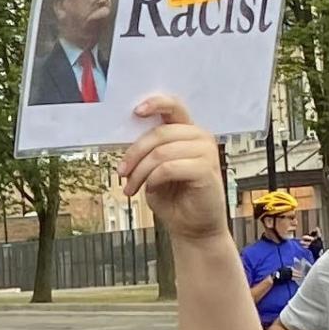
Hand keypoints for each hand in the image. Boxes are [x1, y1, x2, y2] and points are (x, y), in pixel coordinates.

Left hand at [117, 96, 223, 237]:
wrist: (192, 225)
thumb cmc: (173, 197)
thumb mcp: (153, 169)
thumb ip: (148, 151)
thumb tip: (125, 141)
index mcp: (187, 132)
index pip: (174, 107)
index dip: (155, 104)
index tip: (135, 111)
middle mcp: (200, 137)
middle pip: (159, 134)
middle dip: (134, 154)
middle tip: (121, 173)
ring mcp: (206, 152)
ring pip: (160, 152)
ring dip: (139, 172)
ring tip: (131, 187)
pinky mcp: (207, 170)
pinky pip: (168, 168)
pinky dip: (152, 179)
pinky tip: (150, 190)